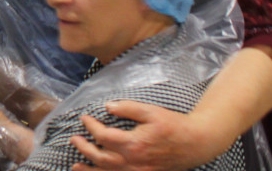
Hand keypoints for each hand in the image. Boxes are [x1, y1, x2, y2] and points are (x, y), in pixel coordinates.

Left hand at [70, 101, 206, 170]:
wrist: (197, 143)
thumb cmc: (174, 125)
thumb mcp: (151, 111)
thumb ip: (128, 108)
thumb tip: (108, 106)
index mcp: (134, 144)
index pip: (103, 137)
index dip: (91, 127)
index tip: (84, 118)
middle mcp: (134, 162)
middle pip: (101, 158)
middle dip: (84, 148)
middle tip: (74, 139)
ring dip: (90, 170)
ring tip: (75, 166)